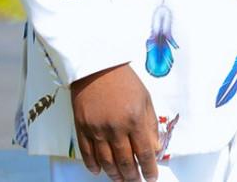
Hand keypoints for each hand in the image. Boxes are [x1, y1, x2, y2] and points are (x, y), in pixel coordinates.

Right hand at [70, 63, 158, 181]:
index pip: (145, 153)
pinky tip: (99, 172)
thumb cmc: (124, 81)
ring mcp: (97, 130)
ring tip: (121, 180)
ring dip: (115, 175)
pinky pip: (87, 154)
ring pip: (106, 162)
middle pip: (125, 162)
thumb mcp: (145, 99)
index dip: (149, 169)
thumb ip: (150, 125)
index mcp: (135, 119)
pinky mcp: (82, 128)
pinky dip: (93, 166)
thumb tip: (154, 148)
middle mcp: (116, 128)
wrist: (96, 67)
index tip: (151, 177)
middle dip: (132, 176)